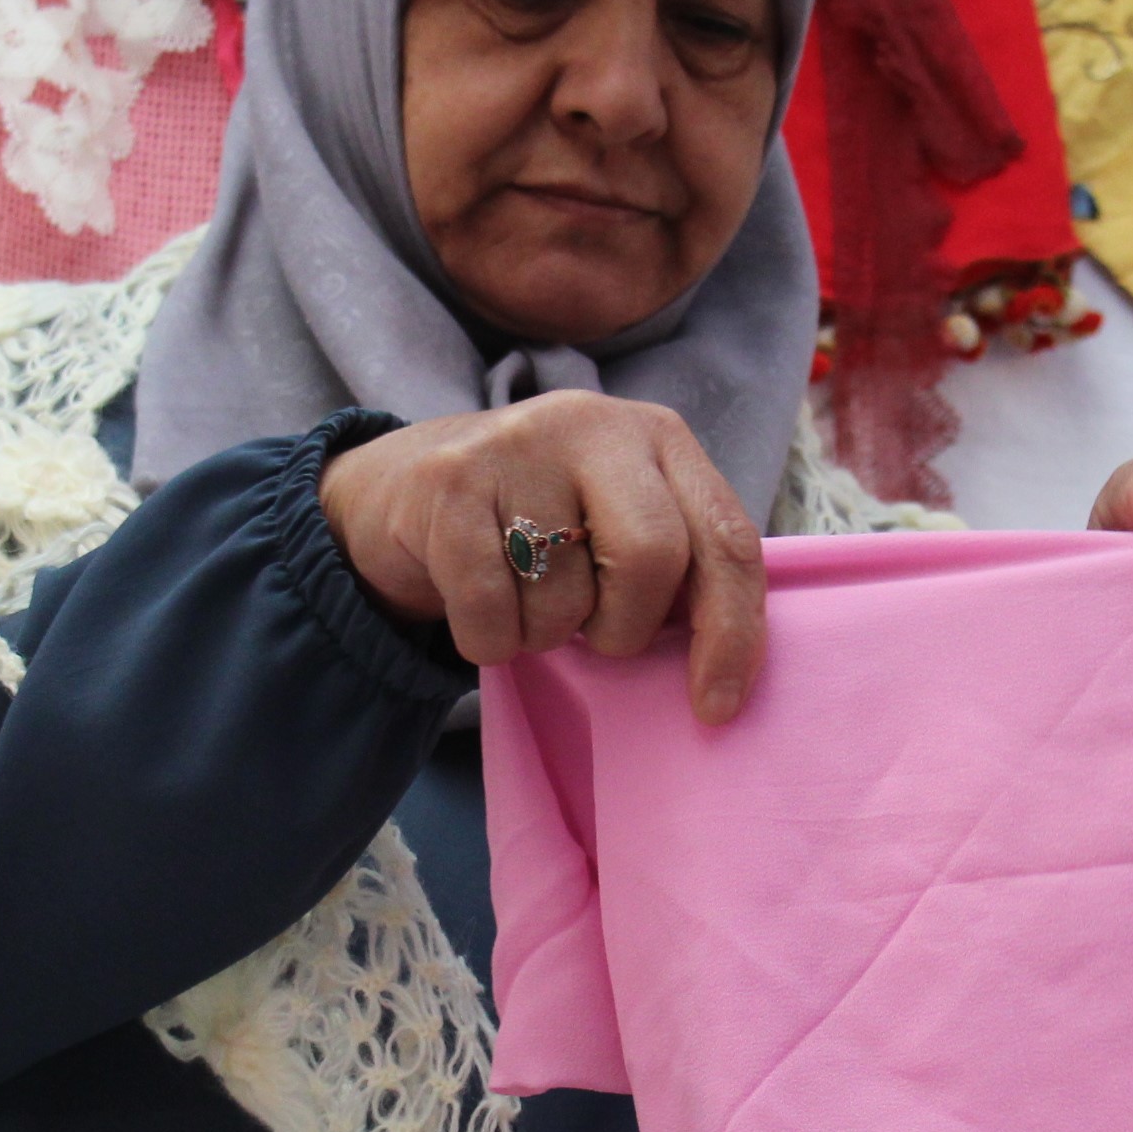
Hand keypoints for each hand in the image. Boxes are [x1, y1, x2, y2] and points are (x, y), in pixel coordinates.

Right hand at [321, 393, 770, 722]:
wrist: (399, 490)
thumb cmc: (535, 525)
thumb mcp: (616, 522)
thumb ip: (677, 567)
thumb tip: (723, 669)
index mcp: (659, 437)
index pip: (726, 539)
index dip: (732, 633)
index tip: (716, 706)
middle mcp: (594, 425)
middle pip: (654, 560)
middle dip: (626, 629)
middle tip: (593, 634)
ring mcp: (517, 445)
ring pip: (565, 599)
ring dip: (545, 635)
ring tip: (522, 598)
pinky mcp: (448, 483)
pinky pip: (492, 614)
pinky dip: (489, 641)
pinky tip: (479, 607)